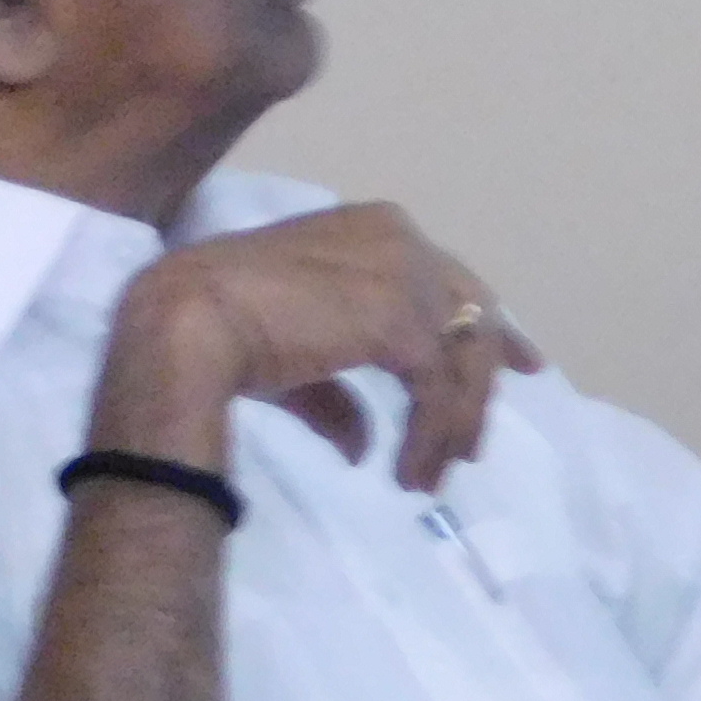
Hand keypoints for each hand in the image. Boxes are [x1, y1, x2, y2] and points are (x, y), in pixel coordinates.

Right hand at [102, 204, 545, 495]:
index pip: (444, 274)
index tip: (516, 362)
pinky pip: (438, 390)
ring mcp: (405, 276)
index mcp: (367, 227)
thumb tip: (363, 447)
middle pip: (471, 310)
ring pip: (463, 356)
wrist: (184, 323)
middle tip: (482, 433)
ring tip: (434, 473)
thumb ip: (337, 394)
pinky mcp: (404, 322)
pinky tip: (410, 471)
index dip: (479, 321)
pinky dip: (431, 435)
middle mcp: (398, 239)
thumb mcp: (290, 359)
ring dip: (453, 423)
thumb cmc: (216, 327)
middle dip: (492, 369)